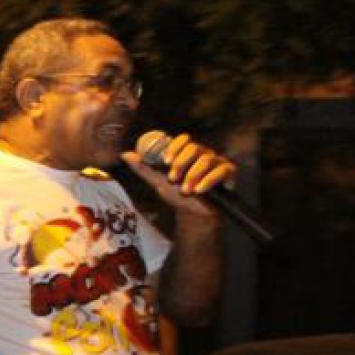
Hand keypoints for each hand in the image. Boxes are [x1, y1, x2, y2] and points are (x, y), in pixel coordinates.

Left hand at [121, 133, 236, 219]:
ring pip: (207, 160)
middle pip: (194, 148)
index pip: (183, 140)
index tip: (166, 162)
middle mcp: (203, 153)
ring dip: (193, 176)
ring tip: (185, 191)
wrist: (194, 214)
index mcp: (187, 152)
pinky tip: (200, 190)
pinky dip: (210, 180)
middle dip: (182, 164)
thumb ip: (145, 168)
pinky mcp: (228, 172)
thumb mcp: (158, 182)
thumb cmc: (177, 195)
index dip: (175, 147)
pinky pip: (222, 170)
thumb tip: (125, 154)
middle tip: (173, 179)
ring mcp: (217, 162)